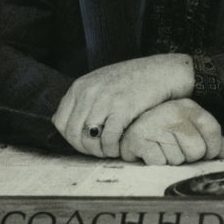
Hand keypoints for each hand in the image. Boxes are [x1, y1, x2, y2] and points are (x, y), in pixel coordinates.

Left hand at [52, 54, 194, 157]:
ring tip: (111, 149)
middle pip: (73, 134)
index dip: (71, 138)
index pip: (61, 122)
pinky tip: (121, 147)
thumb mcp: (101, 81)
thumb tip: (59, 122)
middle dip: (85, 148)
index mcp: (80, 85)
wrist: (164, 72)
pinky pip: (109, 140)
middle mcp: (89, 92)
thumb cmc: (134, 79)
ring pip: (89, 140)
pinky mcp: (122, 108)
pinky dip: (113, 149)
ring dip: (99, 151)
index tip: (86, 142)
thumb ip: (82, 99)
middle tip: (100, 150)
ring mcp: (105, 99)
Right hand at [120, 99, 223, 164]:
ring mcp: (155, 124)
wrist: (129, 126)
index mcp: (189, 107)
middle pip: (197, 151)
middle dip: (189, 156)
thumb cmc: (165, 130)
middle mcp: (173, 112)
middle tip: (177, 148)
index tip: (207, 152)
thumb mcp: (190, 126)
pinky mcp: (139, 139)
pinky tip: (152, 152)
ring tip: (163, 148)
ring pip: (178, 160)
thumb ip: (213, 139)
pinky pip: (159, 163)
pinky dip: (156, 163)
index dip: (214, 148)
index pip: (213, 131)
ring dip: (171, 160)